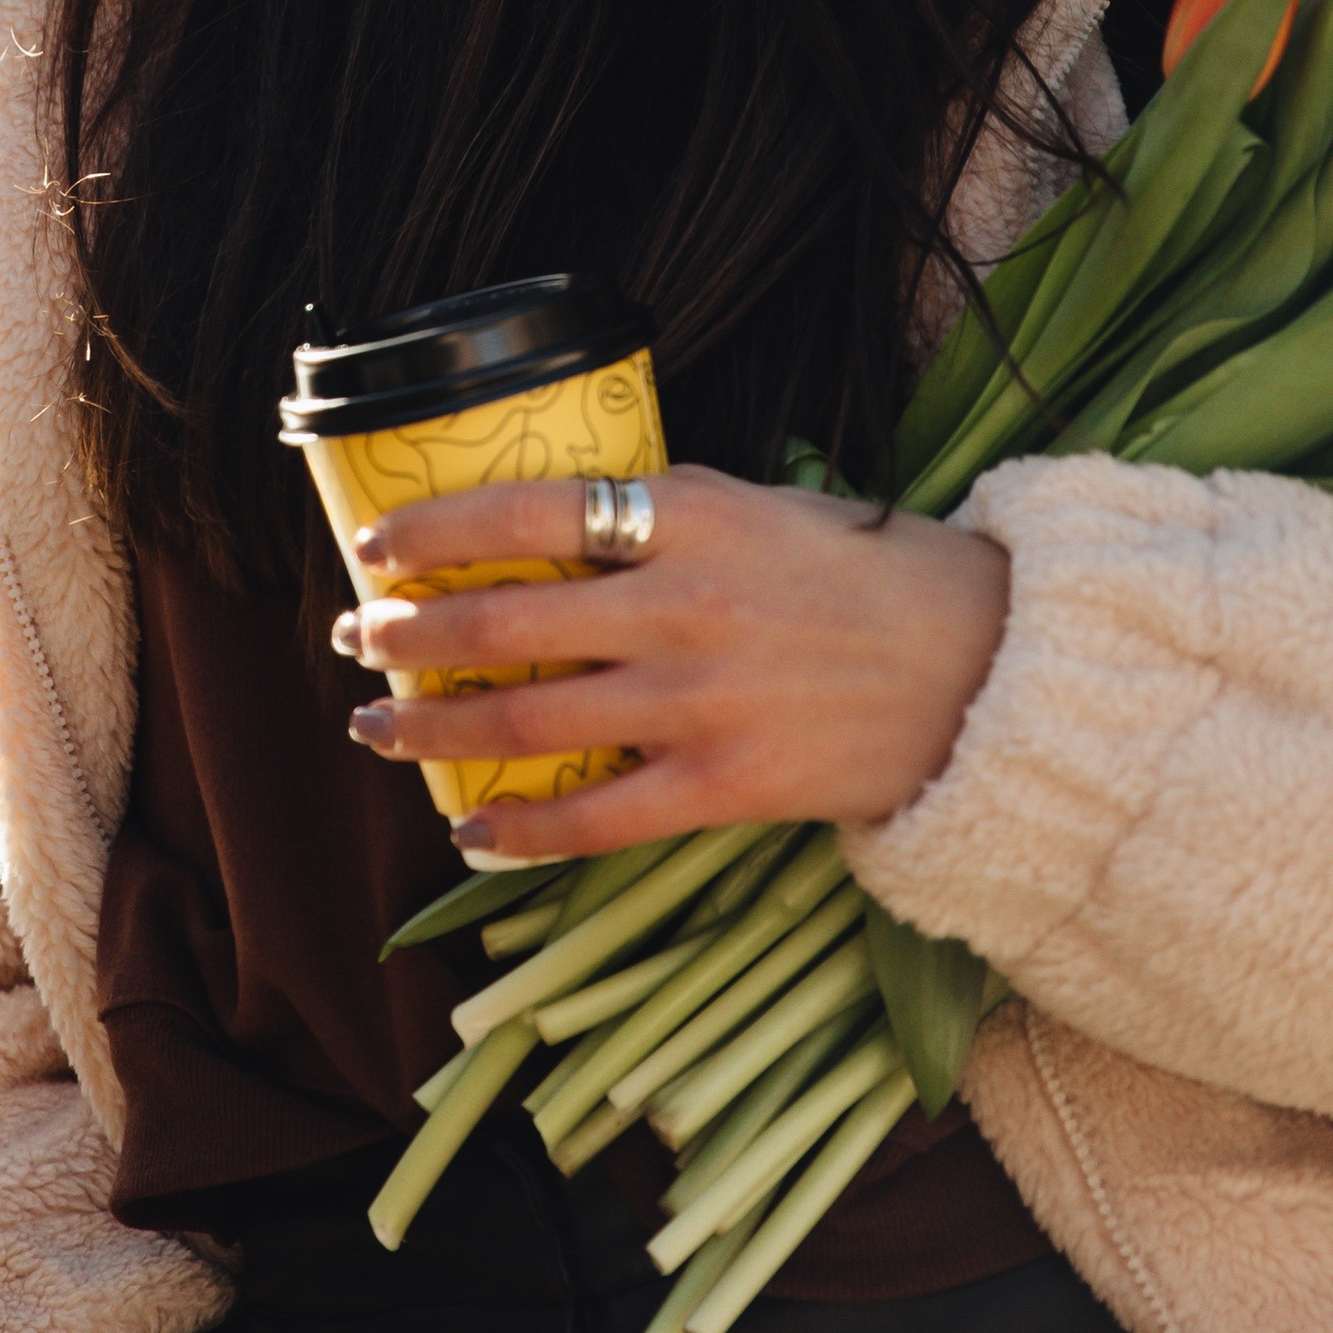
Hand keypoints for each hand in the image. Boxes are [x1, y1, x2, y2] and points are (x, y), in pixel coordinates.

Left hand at [332, 464, 1008, 862]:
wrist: (977, 669)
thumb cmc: (858, 575)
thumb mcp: (754, 505)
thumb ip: (655, 514)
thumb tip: (542, 528)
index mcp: (691, 515)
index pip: (528, 511)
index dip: (435, 528)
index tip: (373, 542)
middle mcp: (683, 604)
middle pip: (504, 621)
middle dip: (409, 633)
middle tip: (355, 637)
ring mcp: (700, 701)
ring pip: (528, 720)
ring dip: (433, 727)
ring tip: (375, 726)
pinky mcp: (723, 786)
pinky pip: (593, 816)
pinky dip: (519, 827)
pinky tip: (469, 825)